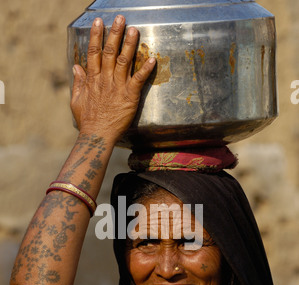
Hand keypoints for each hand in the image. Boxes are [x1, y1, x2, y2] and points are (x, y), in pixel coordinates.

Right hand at [71, 15, 155, 141]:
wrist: (97, 136)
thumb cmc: (87, 121)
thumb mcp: (76, 101)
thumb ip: (78, 83)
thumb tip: (76, 67)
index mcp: (92, 80)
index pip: (94, 53)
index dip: (96, 37)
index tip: (99, 23)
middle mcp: (105, 79)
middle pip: (110, 52)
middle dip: (115, 34)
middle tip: (120, 19)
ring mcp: (117, 87)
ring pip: (123, 61)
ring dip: (129, 44)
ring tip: (134, 30)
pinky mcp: (129, 96)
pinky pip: (138, 80)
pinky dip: (146, 69)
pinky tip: (152, 59)